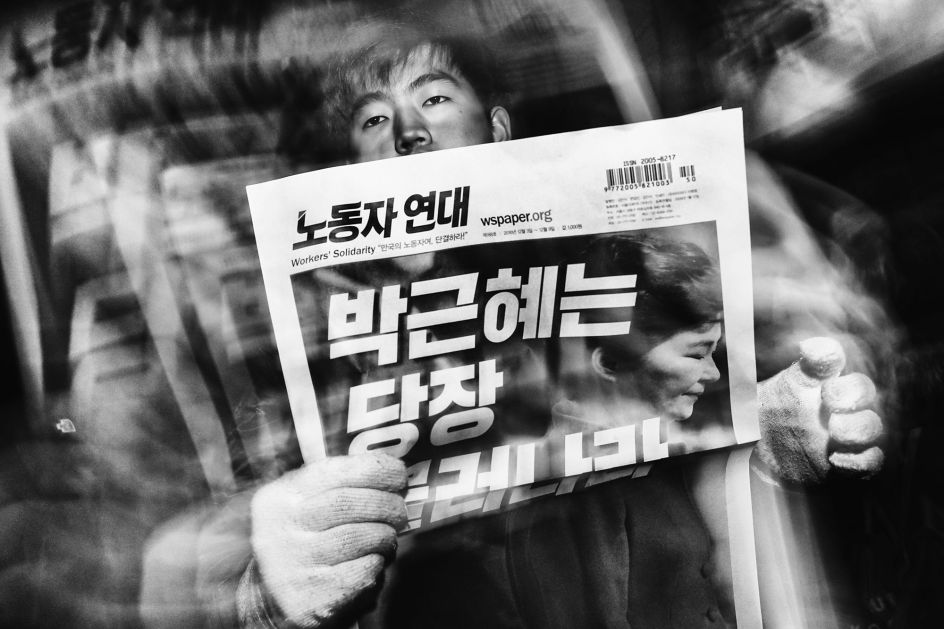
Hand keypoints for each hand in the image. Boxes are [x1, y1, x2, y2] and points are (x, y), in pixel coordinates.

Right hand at [250, 452, 407, 626]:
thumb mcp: (305, 504)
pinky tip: (373, 563)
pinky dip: (378, 564)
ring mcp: (294, 567)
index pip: (334, 472)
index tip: (397, 475)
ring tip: (385, 540)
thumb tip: (390, 470)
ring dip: (386, 537)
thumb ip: (341, 484)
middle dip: (387, 504)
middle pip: (349, 504)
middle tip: (398, 512)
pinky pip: (365, 571)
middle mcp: (281, 530)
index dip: (375, 470)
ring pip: (362, 537)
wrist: (272, 602)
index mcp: (281, 497)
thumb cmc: (302, 544)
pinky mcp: (313, 600)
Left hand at [755, 337, 883, 484]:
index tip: (813, 355)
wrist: (766, 457)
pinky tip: (836, 459)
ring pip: (872, 425)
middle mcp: (839, 403)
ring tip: (835, 430)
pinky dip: (861, 460)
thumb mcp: (764, 395)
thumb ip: (777, 380)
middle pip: (863, 388)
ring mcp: (849, 433)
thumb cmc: (769, 418)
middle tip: (830, 398)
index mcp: (818, 380)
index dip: (828, 354)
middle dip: (852, 391)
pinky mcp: (852, 462)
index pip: (831, 357)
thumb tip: (793, 352)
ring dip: (858, 427)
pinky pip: (872, 459)